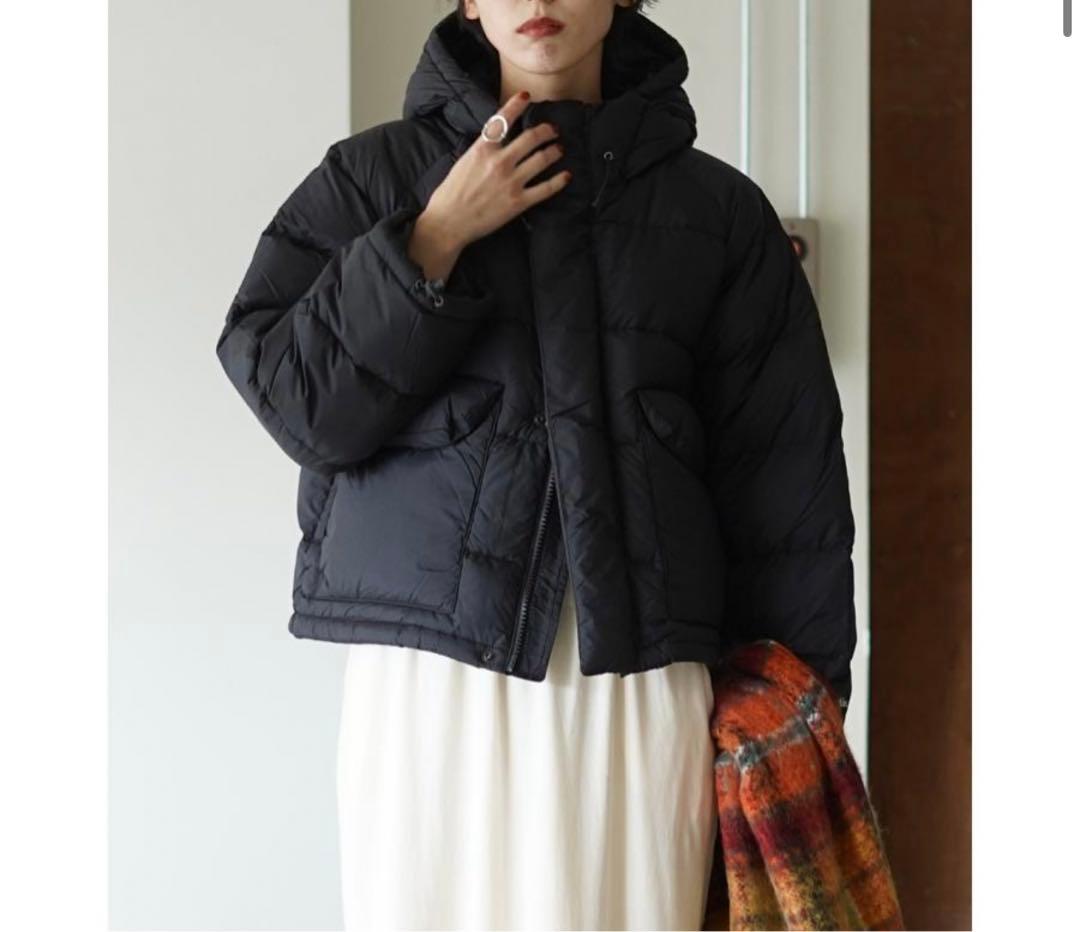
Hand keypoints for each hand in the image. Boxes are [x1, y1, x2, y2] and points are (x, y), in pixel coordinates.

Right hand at [416, 90, 569, 258]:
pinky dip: (559, 181)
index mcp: (482, 150)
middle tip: (552, 130)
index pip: (503, 120)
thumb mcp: (464, 162)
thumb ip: (483, 150)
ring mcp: (511, 182)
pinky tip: (566, 175)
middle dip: (546, 131)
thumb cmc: (451, 194)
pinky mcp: (518, 202)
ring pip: (542, 159)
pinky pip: (545, 188)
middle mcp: (499, 162)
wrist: (448, 222)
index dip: (516, 105)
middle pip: (531, 138)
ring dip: (554, 151)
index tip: (526, 95)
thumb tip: (497, 141)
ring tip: (559, 149)